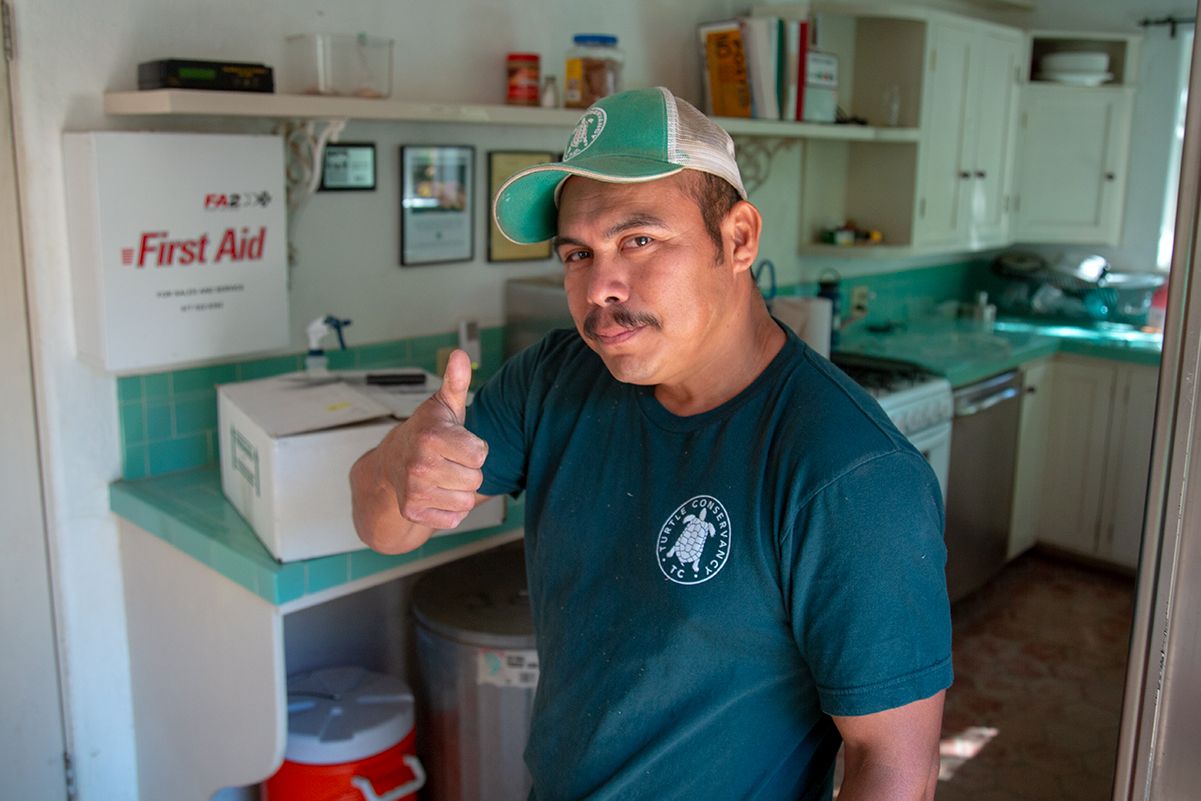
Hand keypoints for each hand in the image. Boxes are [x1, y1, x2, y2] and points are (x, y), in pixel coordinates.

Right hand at [373, 349, 487, 530]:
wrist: (390, 463)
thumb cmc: (427, 432)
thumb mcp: (443, 406)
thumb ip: (456, 381)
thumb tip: (460, 355)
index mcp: (431, 436)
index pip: (480, 455)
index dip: (475, 449)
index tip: (459, 442)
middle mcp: (420, 464)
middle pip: (476, 479)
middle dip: (468, 471)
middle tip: (450, 461)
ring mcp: (414, 490)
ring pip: (466, 500)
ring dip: (460, 490)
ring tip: (444, 476)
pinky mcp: (413, 512)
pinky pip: (454, 519)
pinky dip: (450, 510)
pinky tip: (437, 493)